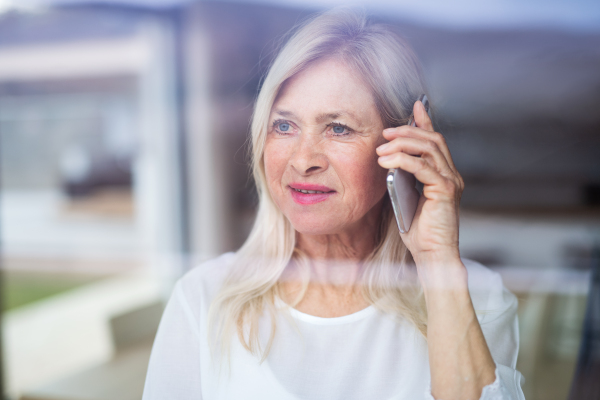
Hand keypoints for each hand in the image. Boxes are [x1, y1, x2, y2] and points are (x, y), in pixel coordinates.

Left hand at [376, 100, 464, 266]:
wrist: (432, 255)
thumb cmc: (419, 231)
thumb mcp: (407, 197)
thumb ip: (404, 178)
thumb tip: (388, 159)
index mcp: (444, 175)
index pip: (435, 141)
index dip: (425, 121)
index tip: (414, 106)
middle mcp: (451, 175)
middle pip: (432, 139)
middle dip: (408, 130)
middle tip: (386, 131)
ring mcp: (451, 182)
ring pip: (429, 148)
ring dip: (402, 143)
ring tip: (382, 147)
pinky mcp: (446, 190)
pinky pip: (423, 167)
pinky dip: (403, 160)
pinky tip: (387, 160)